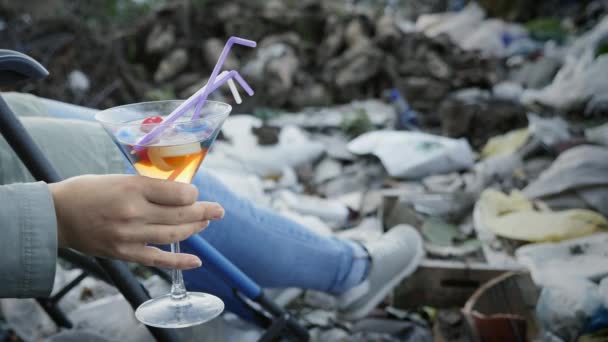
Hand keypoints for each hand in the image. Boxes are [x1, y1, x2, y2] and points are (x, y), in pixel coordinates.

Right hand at [49, 174, 223, 269]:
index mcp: (133, 188)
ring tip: (206, 223)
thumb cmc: (88, 191)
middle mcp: (134, 212)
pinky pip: (158, 259)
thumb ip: (148, 187)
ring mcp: (130, 235)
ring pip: (174, 234)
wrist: (55, 215)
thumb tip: (179, 193)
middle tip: (220, 210)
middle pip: (181, 214)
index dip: (192, 194)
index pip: (178, 193)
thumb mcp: (119, 178)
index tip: (194, 193)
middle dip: (205, 211)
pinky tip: (196, 261)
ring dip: (195, 229)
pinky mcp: (124, 253)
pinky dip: (179, 261)